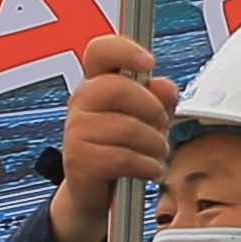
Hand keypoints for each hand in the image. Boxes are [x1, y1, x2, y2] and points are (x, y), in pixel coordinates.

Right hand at [46, 28, 176, 241]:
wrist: (97, 190)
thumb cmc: (122, 146)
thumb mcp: (148, 118)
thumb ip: (160, 98)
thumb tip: (164, 86)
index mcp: (97, 82)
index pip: (101, 51)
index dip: (124, 51)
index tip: (148, 63)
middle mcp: (81, 102)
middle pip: (116, 88)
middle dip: (150, 108)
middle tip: (161, 125)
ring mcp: (75, 130)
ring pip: (126, 127)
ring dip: (154, 144)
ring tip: (157, 153)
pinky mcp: (79, 160)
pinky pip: (123, 158)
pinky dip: (146, 166)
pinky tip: (149, 169)